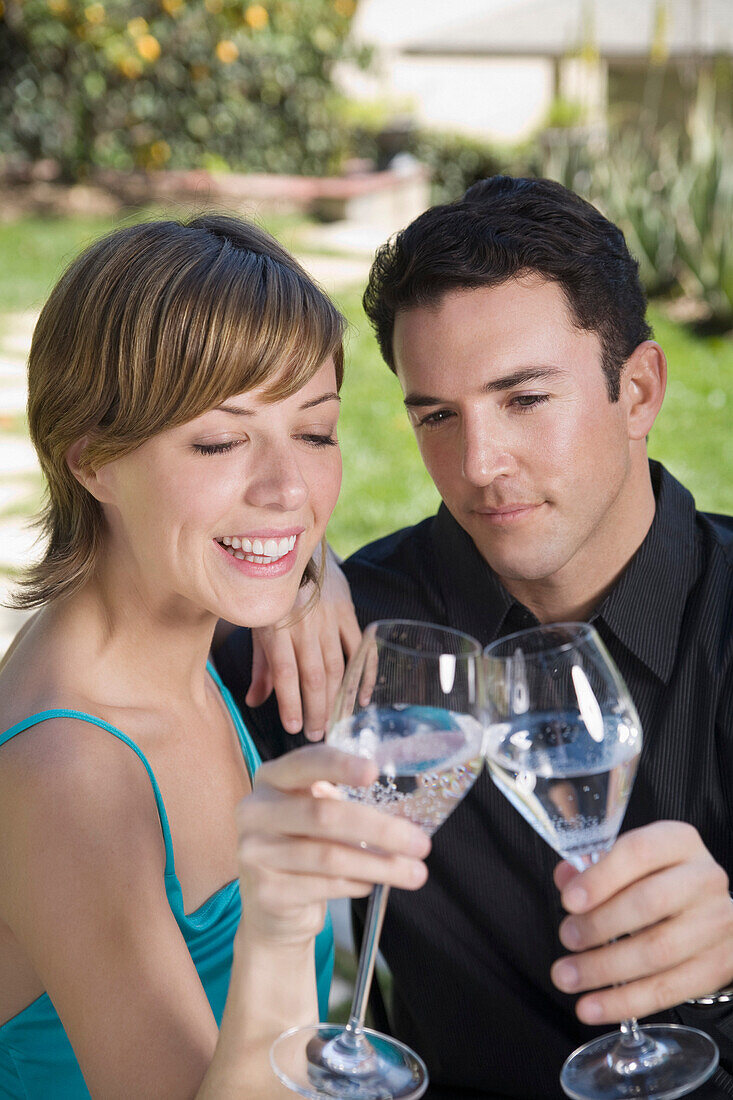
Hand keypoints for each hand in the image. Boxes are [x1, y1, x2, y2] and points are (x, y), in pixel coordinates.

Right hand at [236, 745, 430, 945]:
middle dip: (380, 830)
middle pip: (324, 815)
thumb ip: (348, 803)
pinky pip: (325, 886)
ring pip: (330, 857)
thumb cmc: (304, 849)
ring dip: (380, 866)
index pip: (306, 763)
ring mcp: (254, 852)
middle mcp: (255, 810)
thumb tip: (413, 810)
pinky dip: (358, 884)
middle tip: (421, 844)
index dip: (340, 765)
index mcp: (271, 779)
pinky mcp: (266, 891)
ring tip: (415, 872)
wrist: (271, 910)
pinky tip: (374, 884)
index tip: (374, 772)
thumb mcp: (316, 817)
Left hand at [247, 546, 360, 739]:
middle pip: (313, 675)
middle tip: (318, 735)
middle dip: (316, 710)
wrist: (297, 551)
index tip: (293, 727)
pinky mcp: (347, 612)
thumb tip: (254, 702)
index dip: (290, 702)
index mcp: (276, 627)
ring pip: (337, 666)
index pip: (285, 672)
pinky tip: (361, 698)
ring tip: (335, 724)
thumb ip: (261, 666)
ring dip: (337, 700)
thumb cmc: (273, 597)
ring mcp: (328, 618)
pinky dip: (362, 675)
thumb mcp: (259, 626)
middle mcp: (303, 624)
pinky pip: (358, 649)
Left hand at [550, 821, 732, 1023]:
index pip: (639, 852)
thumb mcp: (633, 862)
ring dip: (604, 968)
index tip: (569, 900)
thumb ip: (594, 866)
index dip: (600, 877)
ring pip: (657, 951)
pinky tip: (591, 1006)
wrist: (709, 911)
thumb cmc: (661, 879)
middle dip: (598, 924)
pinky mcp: (718, 966)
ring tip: (568, 975)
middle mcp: (703, 879)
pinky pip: (667, 990)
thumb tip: (565, 878)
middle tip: (567, 937)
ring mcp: (716, 924)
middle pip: (649, 902)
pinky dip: (623, 1002)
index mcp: (679, 842)